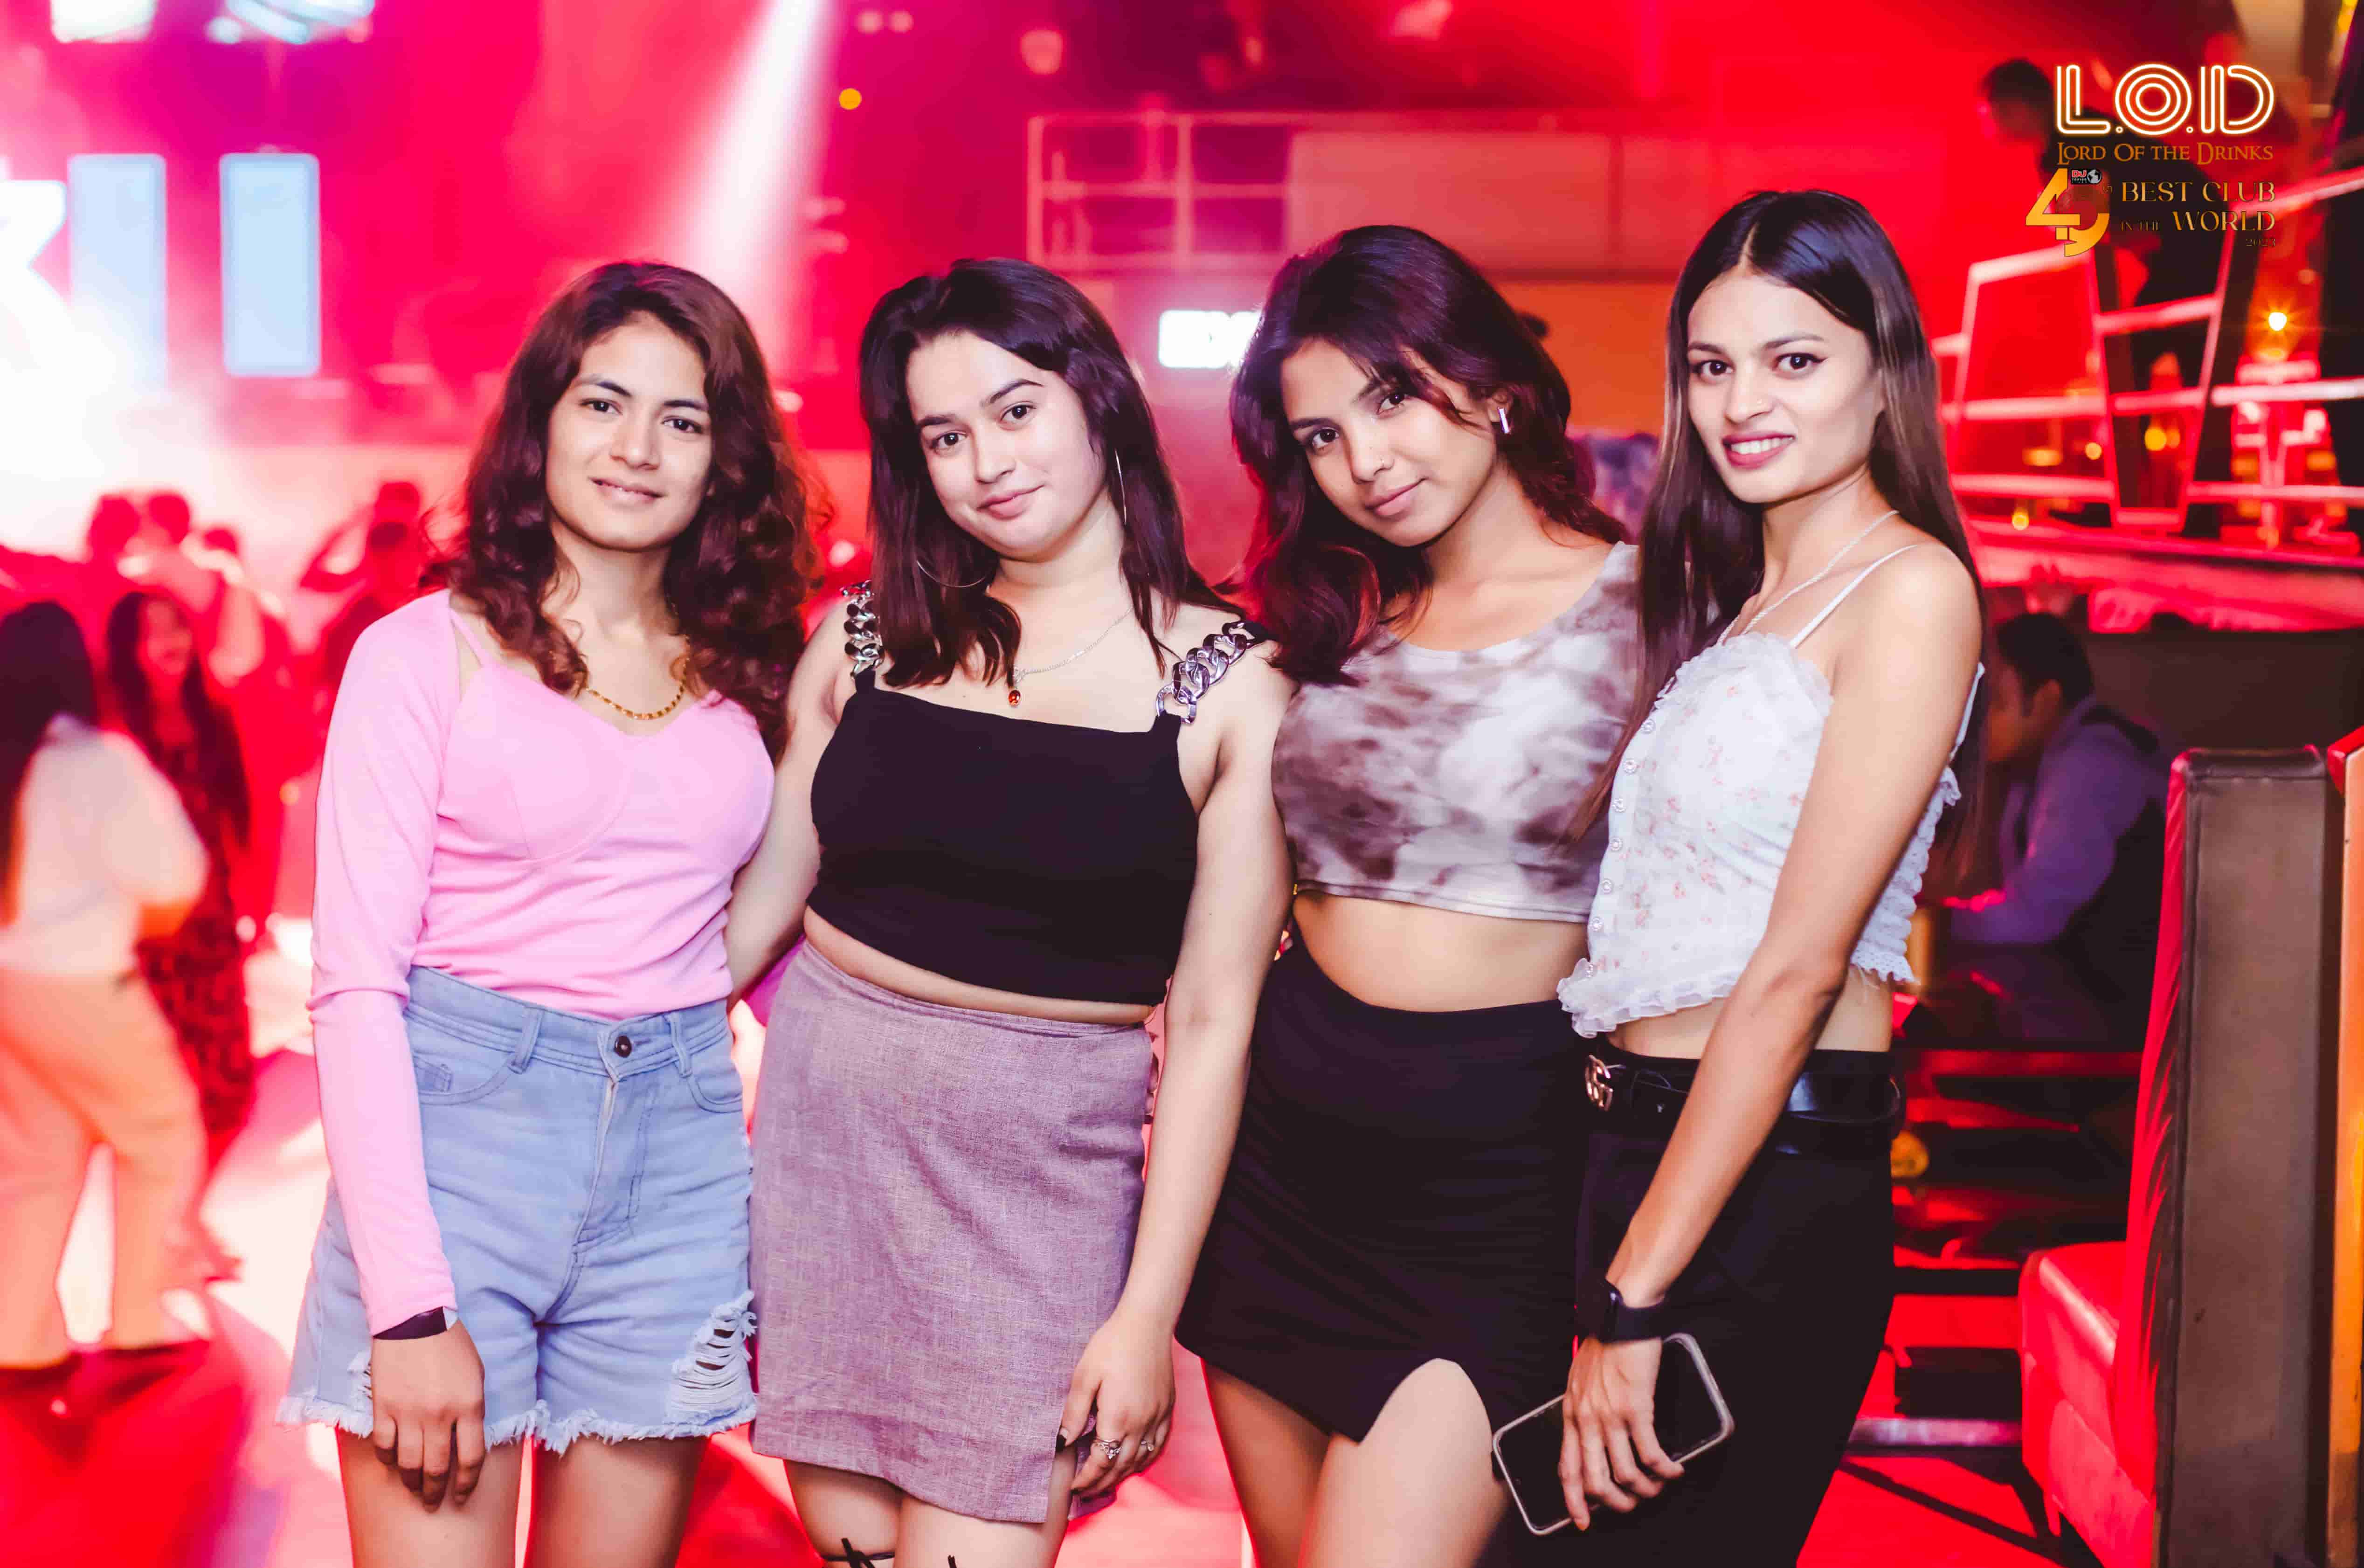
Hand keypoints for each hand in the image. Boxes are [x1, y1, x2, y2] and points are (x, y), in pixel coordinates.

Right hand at [367, 1317, 486, 1510]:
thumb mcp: (476, 1375)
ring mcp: (409, 1413)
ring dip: (412, 1483)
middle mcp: (439, 1415)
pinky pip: (384, 1447)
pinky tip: (393, 1464)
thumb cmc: (451, 1344)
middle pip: (438, 1468)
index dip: (467, 1483)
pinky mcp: (383, 1408)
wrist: (414, 1317)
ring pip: (409, 1464)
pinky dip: (388, 1460)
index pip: (471, 1459)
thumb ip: (472, 1410)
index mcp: (469, 1405)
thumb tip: (466, 1442)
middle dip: (437, 1492)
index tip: (462, 1496)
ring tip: (415, 1490)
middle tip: (434, 1503)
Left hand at [1058, 1305, 1175, 1497]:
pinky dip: (1145, 1460)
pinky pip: (1159, 1446)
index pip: (1101, 1462)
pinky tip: (1134, 1463)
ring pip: (1140, 1460)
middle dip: (1100, 1484)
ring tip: (1104, 1483)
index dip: (1086, 1479)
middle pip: (1120, 1467)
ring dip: (1121, 1476)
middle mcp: (1141, 1423)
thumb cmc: (1111, 1345)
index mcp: (1118, 1417)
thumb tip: (1063, 1443)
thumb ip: (1074, 1413)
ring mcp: (1158, 1417)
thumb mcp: (1084, 1376)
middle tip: (1084, 1493)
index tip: (1073, 1487)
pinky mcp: (1168, 1409)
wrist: (1146, 1323)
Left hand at [1558, 1335, 1683, 1530]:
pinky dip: (1664, 1469)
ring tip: (1658, 1487)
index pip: (1567, 1468)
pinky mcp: (1636, 1408)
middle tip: (1632, 1506)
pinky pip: (1650, 1453)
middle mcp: (1587, 1420)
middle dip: (1615, 1503)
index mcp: (1571, 1414)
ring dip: (1645, 1488)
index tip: (1582, 1520)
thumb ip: (1583, 1409)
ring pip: (1626, 1473)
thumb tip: (1592, 1436)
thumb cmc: (1604, 1346)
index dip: (1573, 1500)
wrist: (1620, 1317)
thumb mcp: (1580, 1380)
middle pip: (1595, 1480)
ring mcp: (1611, 1416)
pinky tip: (1673, 1470)